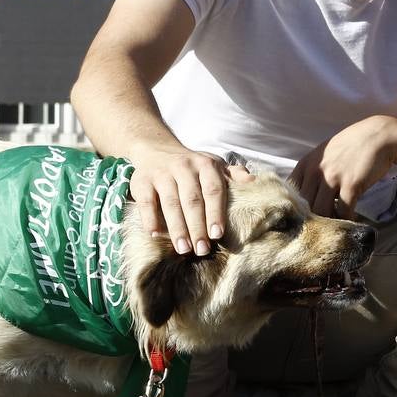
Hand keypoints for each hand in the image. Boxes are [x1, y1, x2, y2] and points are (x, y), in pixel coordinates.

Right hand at [128, 147, 251, 255]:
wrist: (155, 147)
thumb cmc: (191, 165)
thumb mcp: (213, 165)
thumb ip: (233, 175)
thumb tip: (254, 182)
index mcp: (205, 165)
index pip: (213, 190)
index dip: (215, 213)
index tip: (217, 235)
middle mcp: (183, 167)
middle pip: (192, 200)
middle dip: (197, 227)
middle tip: (202, 250)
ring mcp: (161, 173)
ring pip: (170, 203)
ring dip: (177, 228)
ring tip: (183, 249)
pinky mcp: (141, 180)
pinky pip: (145, 202)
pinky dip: (150, 219)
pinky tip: (156, 235)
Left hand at [289, 117, 396, 217]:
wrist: (378, 136)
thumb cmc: (351, 146)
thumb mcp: (324, 155)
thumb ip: (312, 173)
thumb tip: (305, 198)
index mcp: (305, 164)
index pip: (290, 194)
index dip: (296, 209)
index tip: (304, 218)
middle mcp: (315, 171)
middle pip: (304, 207)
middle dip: (313, 220)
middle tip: (323, 227)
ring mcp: (332, 178)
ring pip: (321, 212)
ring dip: (329, 223)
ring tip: (337, 225)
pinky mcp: (351, 185)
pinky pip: (343, 211)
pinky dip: (347, 220)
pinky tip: (352, 220)